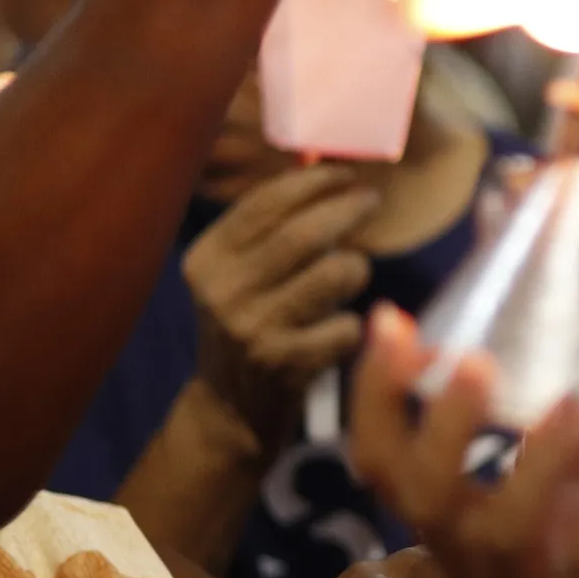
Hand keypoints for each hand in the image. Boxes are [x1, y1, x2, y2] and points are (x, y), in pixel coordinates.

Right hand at [185, 165, 376, 446]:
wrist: (230, 409)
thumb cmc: (250, 324)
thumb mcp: (237, 275)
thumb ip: (268, 229)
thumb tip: (323, 168)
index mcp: (207, 259)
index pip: (263, 203)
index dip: (312, 182)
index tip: (345, 173)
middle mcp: (223, 291)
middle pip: (305, 233)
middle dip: (348, 209)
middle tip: (371, 201)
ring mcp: (253, 329)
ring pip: (334, 272)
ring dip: (354, 267)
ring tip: (349, 274)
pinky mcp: (285, 364)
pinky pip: (347, 323)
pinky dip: (352, 322)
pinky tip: (337, 328)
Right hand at [350, 306, 578, 577]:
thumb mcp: (564, 521)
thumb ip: (563, 448)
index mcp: (457, 538)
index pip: (386, 466)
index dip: (376, 397)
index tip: (390, 319)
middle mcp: (480, 573)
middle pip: (429, 498)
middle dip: (442, 426)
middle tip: (470, 357)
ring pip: (509, 537)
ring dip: (536, 463)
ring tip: (574, 397)